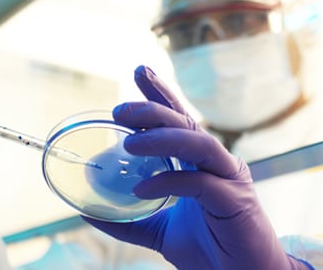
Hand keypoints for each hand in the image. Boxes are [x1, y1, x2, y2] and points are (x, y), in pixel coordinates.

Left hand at [83, 66, 308, 269]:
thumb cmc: (211, 250)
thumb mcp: (161, 233)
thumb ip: (130, 221)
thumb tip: (87, 211)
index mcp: (202, 164)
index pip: (179, 121)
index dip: (161, 94)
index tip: (138, 72)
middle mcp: (217, 164)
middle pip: (186, 124)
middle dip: (154, 108)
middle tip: (120, 108)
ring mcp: (229, 179)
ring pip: (198, 144)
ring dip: (163, 137)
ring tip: (129, 141)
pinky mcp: (234, 201)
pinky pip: (200, 183)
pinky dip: (169, 181)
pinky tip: (142, 187)